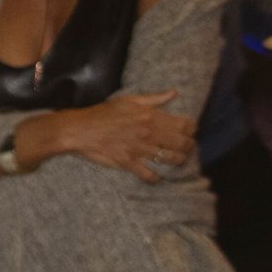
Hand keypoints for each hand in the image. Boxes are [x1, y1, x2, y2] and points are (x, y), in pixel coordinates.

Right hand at [48, 90, 193, 180]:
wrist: (79, 129)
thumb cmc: (102, 113)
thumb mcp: (129, 100)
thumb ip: (154, 98)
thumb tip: (174, 93)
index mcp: (151, 116)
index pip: (185, 125)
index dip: (192, 129)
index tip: (190, 132)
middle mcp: (148, 133)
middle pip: (182, 143)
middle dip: (189, 147)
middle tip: (186, 148)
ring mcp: (139, 149)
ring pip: (171, 159)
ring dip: (178, 161)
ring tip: (177, 161)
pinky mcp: (128, 162)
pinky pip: (149, 175)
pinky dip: (156, 178)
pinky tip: (157, 176)